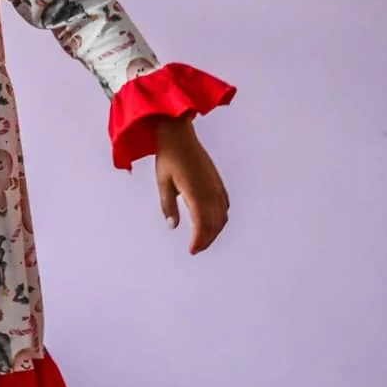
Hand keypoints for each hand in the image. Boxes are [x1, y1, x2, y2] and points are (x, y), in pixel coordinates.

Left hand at [153, 115, 229, 253]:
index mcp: (195, 192)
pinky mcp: (217, 181)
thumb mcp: (163, 183)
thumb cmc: (168, 158)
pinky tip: (212, 222)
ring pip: (222, 215)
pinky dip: (220, 217)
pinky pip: (224, 204)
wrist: (179, 135)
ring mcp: (215, 185)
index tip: (191, 250)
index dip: (199, 240)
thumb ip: (168, 206)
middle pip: (214, 223)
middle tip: (195, 249)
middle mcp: (209, 190)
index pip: (202, 223)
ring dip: (214, 230)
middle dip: (206, 239)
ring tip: (202, 239)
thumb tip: (172, 226)